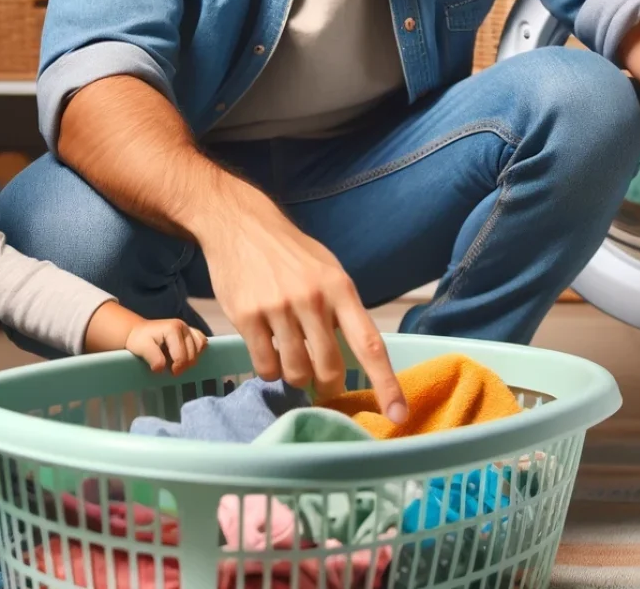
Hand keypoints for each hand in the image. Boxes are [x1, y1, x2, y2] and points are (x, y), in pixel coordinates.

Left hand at [126, 318, 208, 374]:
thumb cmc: (139, 340)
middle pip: (193, 354)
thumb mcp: (142, 349)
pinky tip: (186, 356)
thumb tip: (162, 369)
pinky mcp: (191, 331)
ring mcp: (189, 328)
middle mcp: (184, 326)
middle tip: (172, 370)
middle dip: (184, 365)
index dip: (177, 368)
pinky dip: (197, 352)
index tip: (170, 373)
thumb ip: (154, 358)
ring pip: (201, 347)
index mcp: (173, 329)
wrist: (139, 332)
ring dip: (191, 359)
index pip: (182, 355)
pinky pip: (202, 342)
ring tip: (178, 362)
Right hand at [198, 201, 406, 422]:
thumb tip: (357, 356)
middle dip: (329, 386)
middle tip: (324, 385)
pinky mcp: (246, 316)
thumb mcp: (329, 271)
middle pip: (329, 368)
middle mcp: (312, 299)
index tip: (399, 415)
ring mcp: (278, 308)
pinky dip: (269, 369)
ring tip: (291, 358)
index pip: (370, 344)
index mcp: (340, 289)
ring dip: (296, 377)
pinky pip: (264, 366)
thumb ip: (343, 311)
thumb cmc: (291, 253)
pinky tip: (268, 350)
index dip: (386, 383)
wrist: (241, 225)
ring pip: (295, 372)